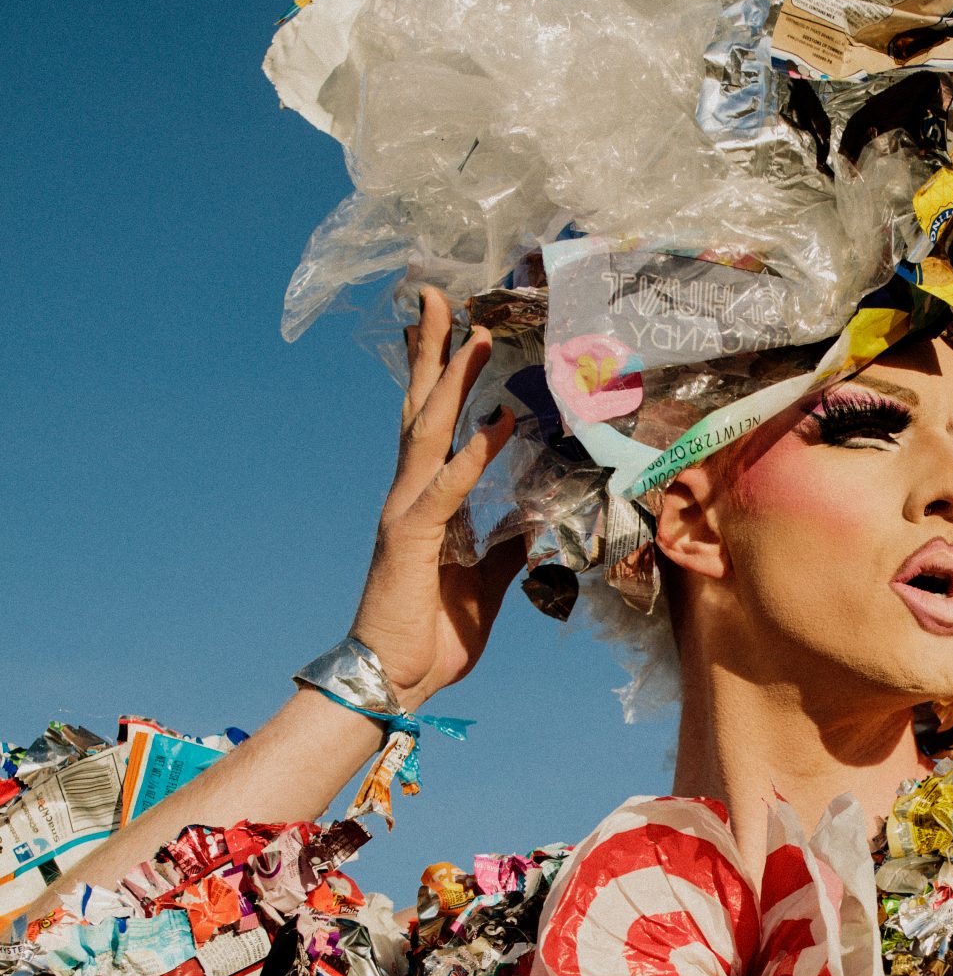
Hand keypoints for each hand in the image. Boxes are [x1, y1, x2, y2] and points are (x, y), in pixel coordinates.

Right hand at [349, 289, 524, 708]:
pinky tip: (498, 422)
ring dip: (455, 380)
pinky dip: (475, 452)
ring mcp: (407, 512)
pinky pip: (448, 487)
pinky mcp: (412, 538)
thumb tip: (534, 523)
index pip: (432, 424)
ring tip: (477, 333)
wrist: (395, 680)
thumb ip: (506, 548)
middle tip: (443, 294)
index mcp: (425, 502)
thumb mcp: (486, 585)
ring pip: (430, 431)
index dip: (441, 375)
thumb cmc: (431, 635)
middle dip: (434, 350)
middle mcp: (410, 494)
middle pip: (421, 407)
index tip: (455, 328)